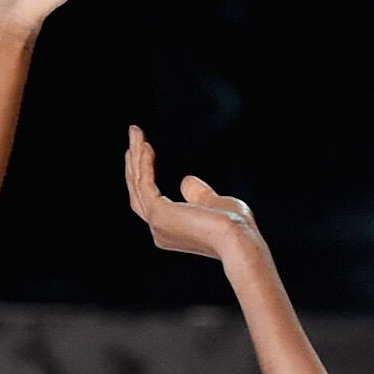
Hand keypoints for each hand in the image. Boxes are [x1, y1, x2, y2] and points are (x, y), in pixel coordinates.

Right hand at [124, 126, 259, 263]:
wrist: (240, 240)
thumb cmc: (236, 227)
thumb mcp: (216, 204)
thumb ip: (199, 194)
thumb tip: (185, 180)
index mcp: (171, 231)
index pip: (149, 200)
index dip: (144, 175)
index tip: (143, 152)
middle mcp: (159, 231)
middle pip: (137, 191)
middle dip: (133, 162)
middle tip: (134, 135)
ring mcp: (157, 224)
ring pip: (138, 185)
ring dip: (135, 157)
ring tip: (135, 132)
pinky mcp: (159, 214)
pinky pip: (145, 184)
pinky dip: (144, 163)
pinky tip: (146, 146)